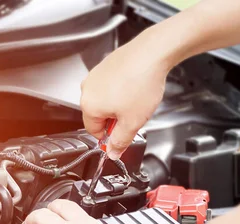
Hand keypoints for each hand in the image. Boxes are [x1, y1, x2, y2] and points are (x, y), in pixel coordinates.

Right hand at [80, 31, 170, 158]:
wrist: (152, 53)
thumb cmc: (141, 83)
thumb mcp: (133, 122)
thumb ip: (120, 141)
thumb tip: (113, 152)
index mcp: (89, 106)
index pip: (93, 131)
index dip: (109, 136)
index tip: (122, 135)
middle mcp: (87, 90)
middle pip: (98, 115)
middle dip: (114, 119)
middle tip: (133, 116)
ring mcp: (95, 75)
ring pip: (104, 100)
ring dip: (118, 104)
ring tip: (136, 100)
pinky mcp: (105, 66)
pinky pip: (109, 85)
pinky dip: (120, 89)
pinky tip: (134, 87)